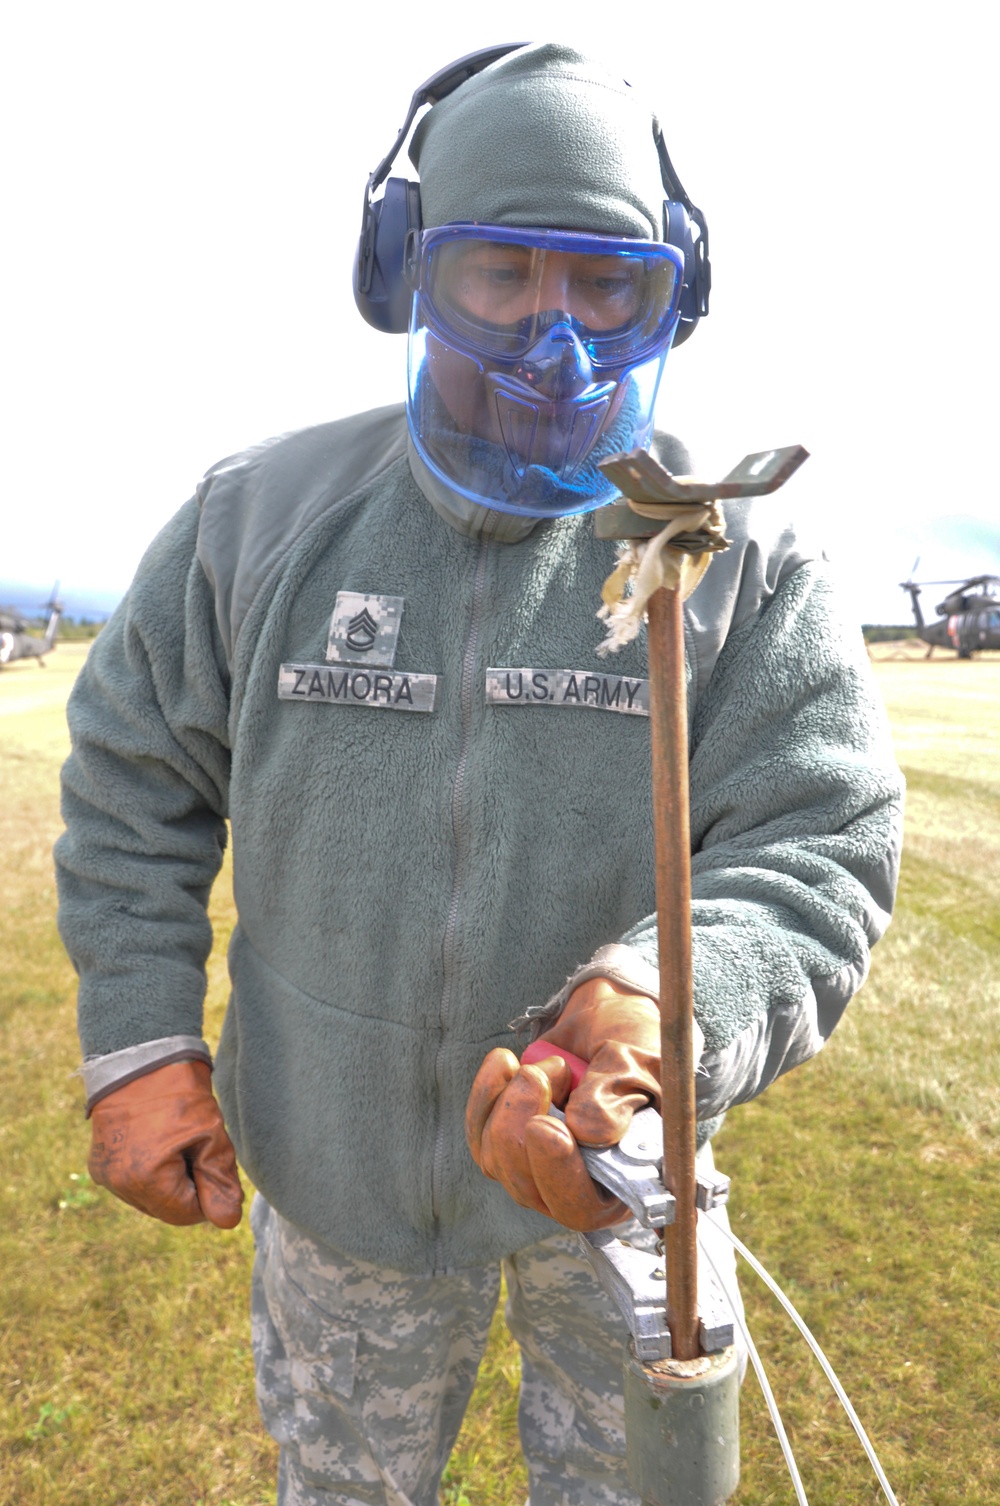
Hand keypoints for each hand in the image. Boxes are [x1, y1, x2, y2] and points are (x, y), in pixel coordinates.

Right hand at [88, 1059, 243, 1227]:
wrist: (141, 1054)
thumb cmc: (179, 1091)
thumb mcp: (210, 1134)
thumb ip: (220, 1181)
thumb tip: (227, 1221)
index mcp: (146, 1179)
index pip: (187, 1214)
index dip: (208, 1193)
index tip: (211, 1159)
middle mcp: (119, 1183)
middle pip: (167, 1208)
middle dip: (187, 1185)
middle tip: (194, 1145)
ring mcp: (105, 1175)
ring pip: (149, 1198)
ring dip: (168, 1179)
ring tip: (174, 1139)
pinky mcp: (99, 1164)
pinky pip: (133, 1183)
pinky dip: (150, 1170)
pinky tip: (157, 1140)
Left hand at [466, 977, 701, 1229]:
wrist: (606, 1023)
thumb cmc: (635, 1050)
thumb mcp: (642, 1065)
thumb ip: (617, 1096)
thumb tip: (583, 1130)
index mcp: (624, 1183)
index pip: (582, 1207)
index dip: (558, 1174)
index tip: (544, 1127)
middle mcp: (578, 1187)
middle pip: (527, 1187)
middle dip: (522, 1123)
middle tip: (543, 1073)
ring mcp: (538, 1168)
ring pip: (496, 1160)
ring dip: (512, 1102)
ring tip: (552, 1065)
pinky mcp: (508, 1142)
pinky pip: (478, 1133)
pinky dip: (486, 1095)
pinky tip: (505, 1061)